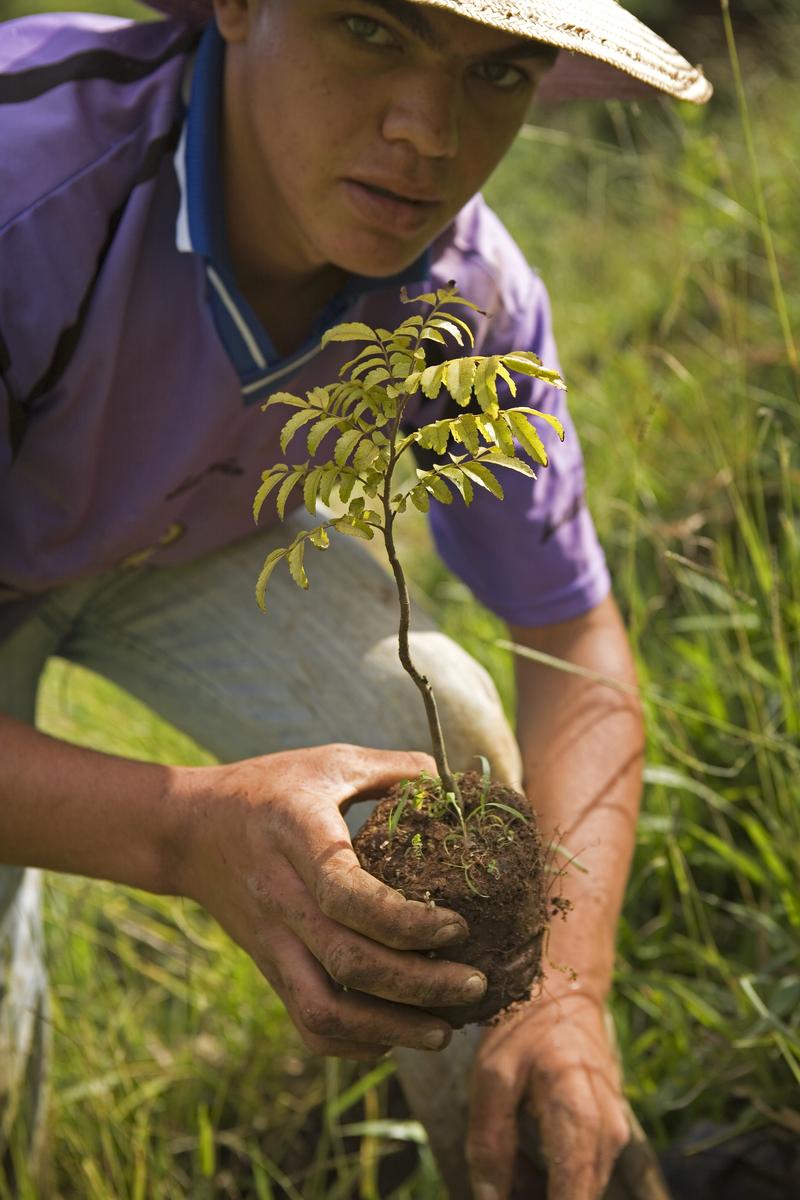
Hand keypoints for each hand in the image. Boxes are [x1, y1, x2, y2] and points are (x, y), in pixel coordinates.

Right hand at [175, 743, 487, 1058]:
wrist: (188, 830)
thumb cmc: (268, 788)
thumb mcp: (328, 762)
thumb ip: (392, 768)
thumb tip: (455, 785)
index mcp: (298, 838)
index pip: (347, 894)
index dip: (406, 920)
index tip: (457, 925)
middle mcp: (282, 897)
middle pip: (349, 962)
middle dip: (419, 985)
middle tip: (474, 984)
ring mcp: (271, 941)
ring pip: (325, 1011)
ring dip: (390, 1029)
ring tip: (444, 1031)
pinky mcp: (268, 966)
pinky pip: (305, 1023)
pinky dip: (352, 1044)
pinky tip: (393, 1036)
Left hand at [466, 993, 629, 1199]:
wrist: (565, 993)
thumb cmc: (523, 1031)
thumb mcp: (492, 1076)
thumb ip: (490, 1143)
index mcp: (577, 1111)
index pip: (574, 1194)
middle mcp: (608, 1129)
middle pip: (581, 1196)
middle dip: (542, 1198)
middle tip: (507, 1182)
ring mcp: (616, 1133)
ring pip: (584, 1190)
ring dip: (549, 1190)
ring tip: (514, 1169)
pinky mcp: (613, 1134)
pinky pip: (586, 1174)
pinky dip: (558, 1179)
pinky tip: (529, 1160)